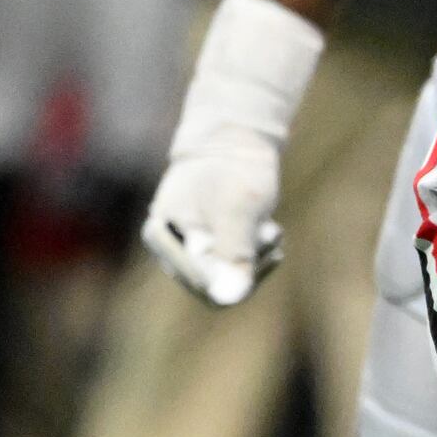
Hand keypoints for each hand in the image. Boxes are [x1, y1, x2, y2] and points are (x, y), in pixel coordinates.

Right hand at [145, 0, 322, 306]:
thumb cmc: (233, 168)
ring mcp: (189, 248)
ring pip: (229, 278)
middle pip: (215, 285)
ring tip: (273, 231)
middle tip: (272, 239)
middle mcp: (170, 247)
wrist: (237, 136)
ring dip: (256, 258)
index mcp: (162, 236)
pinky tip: (271, 233)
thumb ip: (233, 252)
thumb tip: (228, 299)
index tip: (262, 252)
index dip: (237, 275)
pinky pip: (236, 268)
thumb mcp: (238, 208)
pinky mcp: (209, 246)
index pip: (201, 284)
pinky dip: (257, 254)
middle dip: (248, 264)